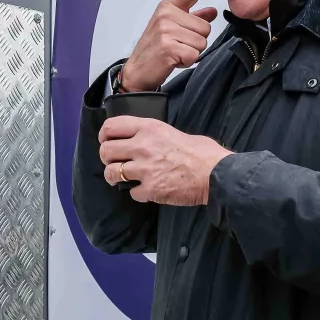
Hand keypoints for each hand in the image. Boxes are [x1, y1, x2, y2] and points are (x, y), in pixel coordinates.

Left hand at [98, 116, 230, 205]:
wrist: (215, 174)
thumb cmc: (202, 153)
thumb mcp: (174, 131)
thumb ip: (154, 135)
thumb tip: (145, 140)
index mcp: (149, 128)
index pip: (111, 126)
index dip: (104, 135)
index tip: (105, 140)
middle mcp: (142, 147)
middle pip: (106, 151)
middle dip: (106, 158)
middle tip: (113, 162)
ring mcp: (144, 169)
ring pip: (112, 173)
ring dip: (114, 176)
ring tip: (121, 178)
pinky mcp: (150, 189)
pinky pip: (131, 192)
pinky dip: (137, 193)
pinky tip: (145, 190)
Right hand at [119, 0, 229, 91]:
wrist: (137, 71)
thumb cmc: (155, 48)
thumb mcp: (172, 27)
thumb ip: (194, 17)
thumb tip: (213, 11)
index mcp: (167, 6)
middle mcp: (166, 15)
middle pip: (205, 26)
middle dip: (197, 40)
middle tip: (178, 45)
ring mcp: (166, 30)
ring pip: (202, 42)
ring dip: (192, 51)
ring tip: (175, 52)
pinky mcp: (168, 47)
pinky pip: (194, 55)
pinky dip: (187, 61)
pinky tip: (174, 60)